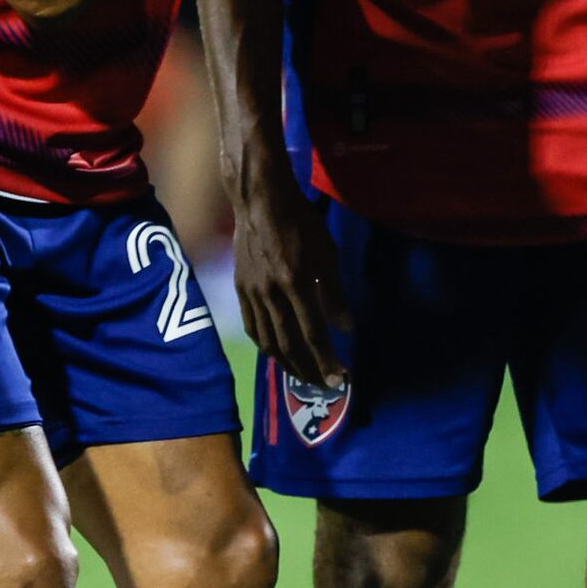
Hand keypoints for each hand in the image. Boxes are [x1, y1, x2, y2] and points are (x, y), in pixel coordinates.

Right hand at [228, 164, 350, 388]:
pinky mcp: (240, 289)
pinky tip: (276, 353)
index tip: (340, 379)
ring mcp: (252, 293)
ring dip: (287, 364)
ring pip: (268, 340)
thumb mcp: (327, 253)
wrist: (260, 201)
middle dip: (308, 370)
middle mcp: (271, 294)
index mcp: (296, 283)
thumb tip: (345, 329)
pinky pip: (253, 327)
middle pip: (289, 344)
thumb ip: (335, 293)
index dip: (327, 360)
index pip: (313, 334)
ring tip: (303, 376)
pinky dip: (265, 345)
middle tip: (324, 387)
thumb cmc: (301, 223)